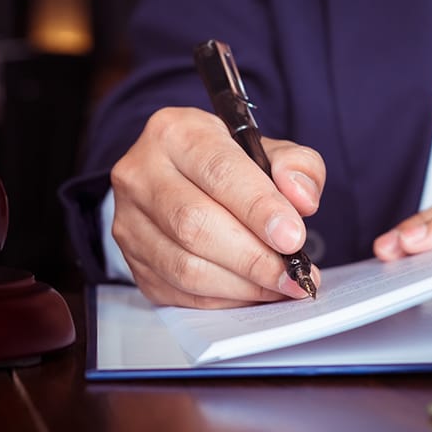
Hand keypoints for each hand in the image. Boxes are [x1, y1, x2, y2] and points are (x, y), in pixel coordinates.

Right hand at [110, 107, 324, 307]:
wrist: (183, 178)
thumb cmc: (228, 164)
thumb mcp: (269, 149)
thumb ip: (298, 166)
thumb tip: (301, 198)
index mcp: (176, 132)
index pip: (219, 172)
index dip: (259, 209)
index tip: (293, 238)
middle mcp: (141, 173)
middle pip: (196, 224)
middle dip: (253, 257)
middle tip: (293, 274)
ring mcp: (129, 221)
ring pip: (185, 266)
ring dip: (242, 285)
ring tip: (281, 285)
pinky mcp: (133, 260)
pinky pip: (179, 291)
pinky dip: (224, 298)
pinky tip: (253, 291)